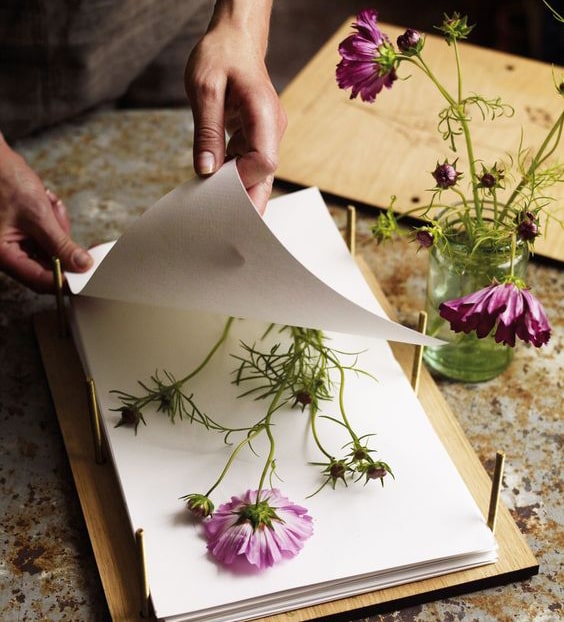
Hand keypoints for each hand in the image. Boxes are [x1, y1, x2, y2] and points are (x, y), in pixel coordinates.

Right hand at [0, 136, 92, 292]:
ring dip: (58, 228)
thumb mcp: (37, 214)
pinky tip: (46, 203)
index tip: (89, 277)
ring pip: (51, 250)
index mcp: (3, 255)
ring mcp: (15, 244)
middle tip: (67, 224)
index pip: (41, 281)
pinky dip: (53, 222)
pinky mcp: (22, 233)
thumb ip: (60, 243)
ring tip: (48, 204)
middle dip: (63, 246)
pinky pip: (47, 236)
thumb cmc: (3, 180)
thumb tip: (81, 264)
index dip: (67, 281)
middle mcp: (7, 254)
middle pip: (48, 266)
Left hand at [184, 0, 285, 213]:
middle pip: (265, 175)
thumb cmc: (220, 55)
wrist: (233, 38)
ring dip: (238, 190)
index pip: (265, 161)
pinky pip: (247, 163)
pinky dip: (232, 176)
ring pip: (257, 173)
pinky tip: (215, 187)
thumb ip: (206, 132)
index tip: (217, 183)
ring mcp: (265, 133)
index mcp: (265, 114)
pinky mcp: (255, 135)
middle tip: (229, 228)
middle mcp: (271, 128)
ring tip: (216, 210)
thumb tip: (207, 171)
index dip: (243, 178)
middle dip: (249, 201)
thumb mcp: (204, 89)